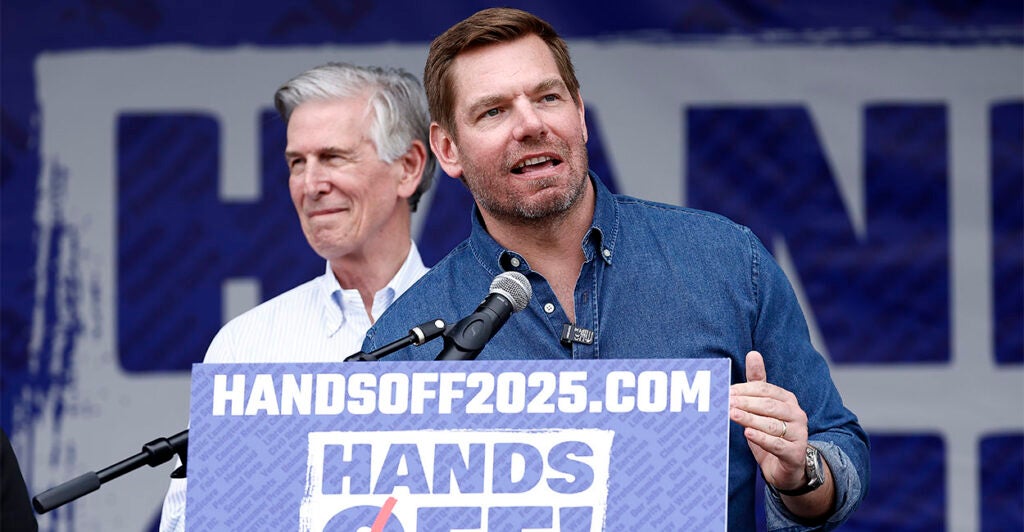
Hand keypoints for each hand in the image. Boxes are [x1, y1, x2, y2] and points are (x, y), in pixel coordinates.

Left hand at [728, 351, 807, 490]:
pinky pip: (777, 444)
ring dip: (749, 418)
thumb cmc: (772, 432)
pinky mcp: (795, 453)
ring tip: (731, 414)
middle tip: (725, 402)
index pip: (765, 390)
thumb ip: (758, 382)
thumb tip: (753, 353)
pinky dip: (762, 438)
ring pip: (772, 424)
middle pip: (768, 405)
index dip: (744, 389)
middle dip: (745, 403)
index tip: (725, 391)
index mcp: (788, 400)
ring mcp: (799, 434)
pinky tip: (747, 433)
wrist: (787, 468)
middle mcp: (797, 414)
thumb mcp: (763, 407)